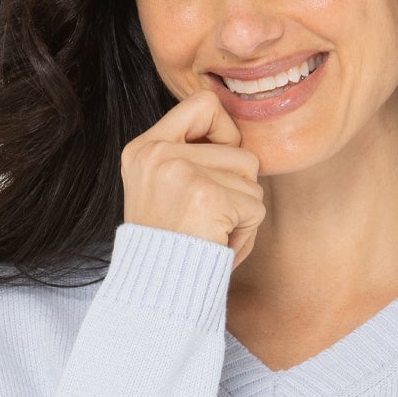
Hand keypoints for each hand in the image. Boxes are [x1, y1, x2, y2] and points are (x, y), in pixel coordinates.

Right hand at [121, 89, 264, 267]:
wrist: (157, 291)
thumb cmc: (170, 248)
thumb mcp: (164, 190)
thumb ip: (192, 158)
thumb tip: (239, 137)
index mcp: (143, 148)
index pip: (204, 105)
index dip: (225, 132)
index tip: (216, 168)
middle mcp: (156, 153)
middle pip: (240, 151)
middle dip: (236, 190)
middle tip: (207, 220)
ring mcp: (179, 171)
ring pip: (251, 179)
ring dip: (242, 213)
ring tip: (211, 233)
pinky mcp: (206, 195)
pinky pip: (255, 206)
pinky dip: (245, 232)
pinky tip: (217, 244)